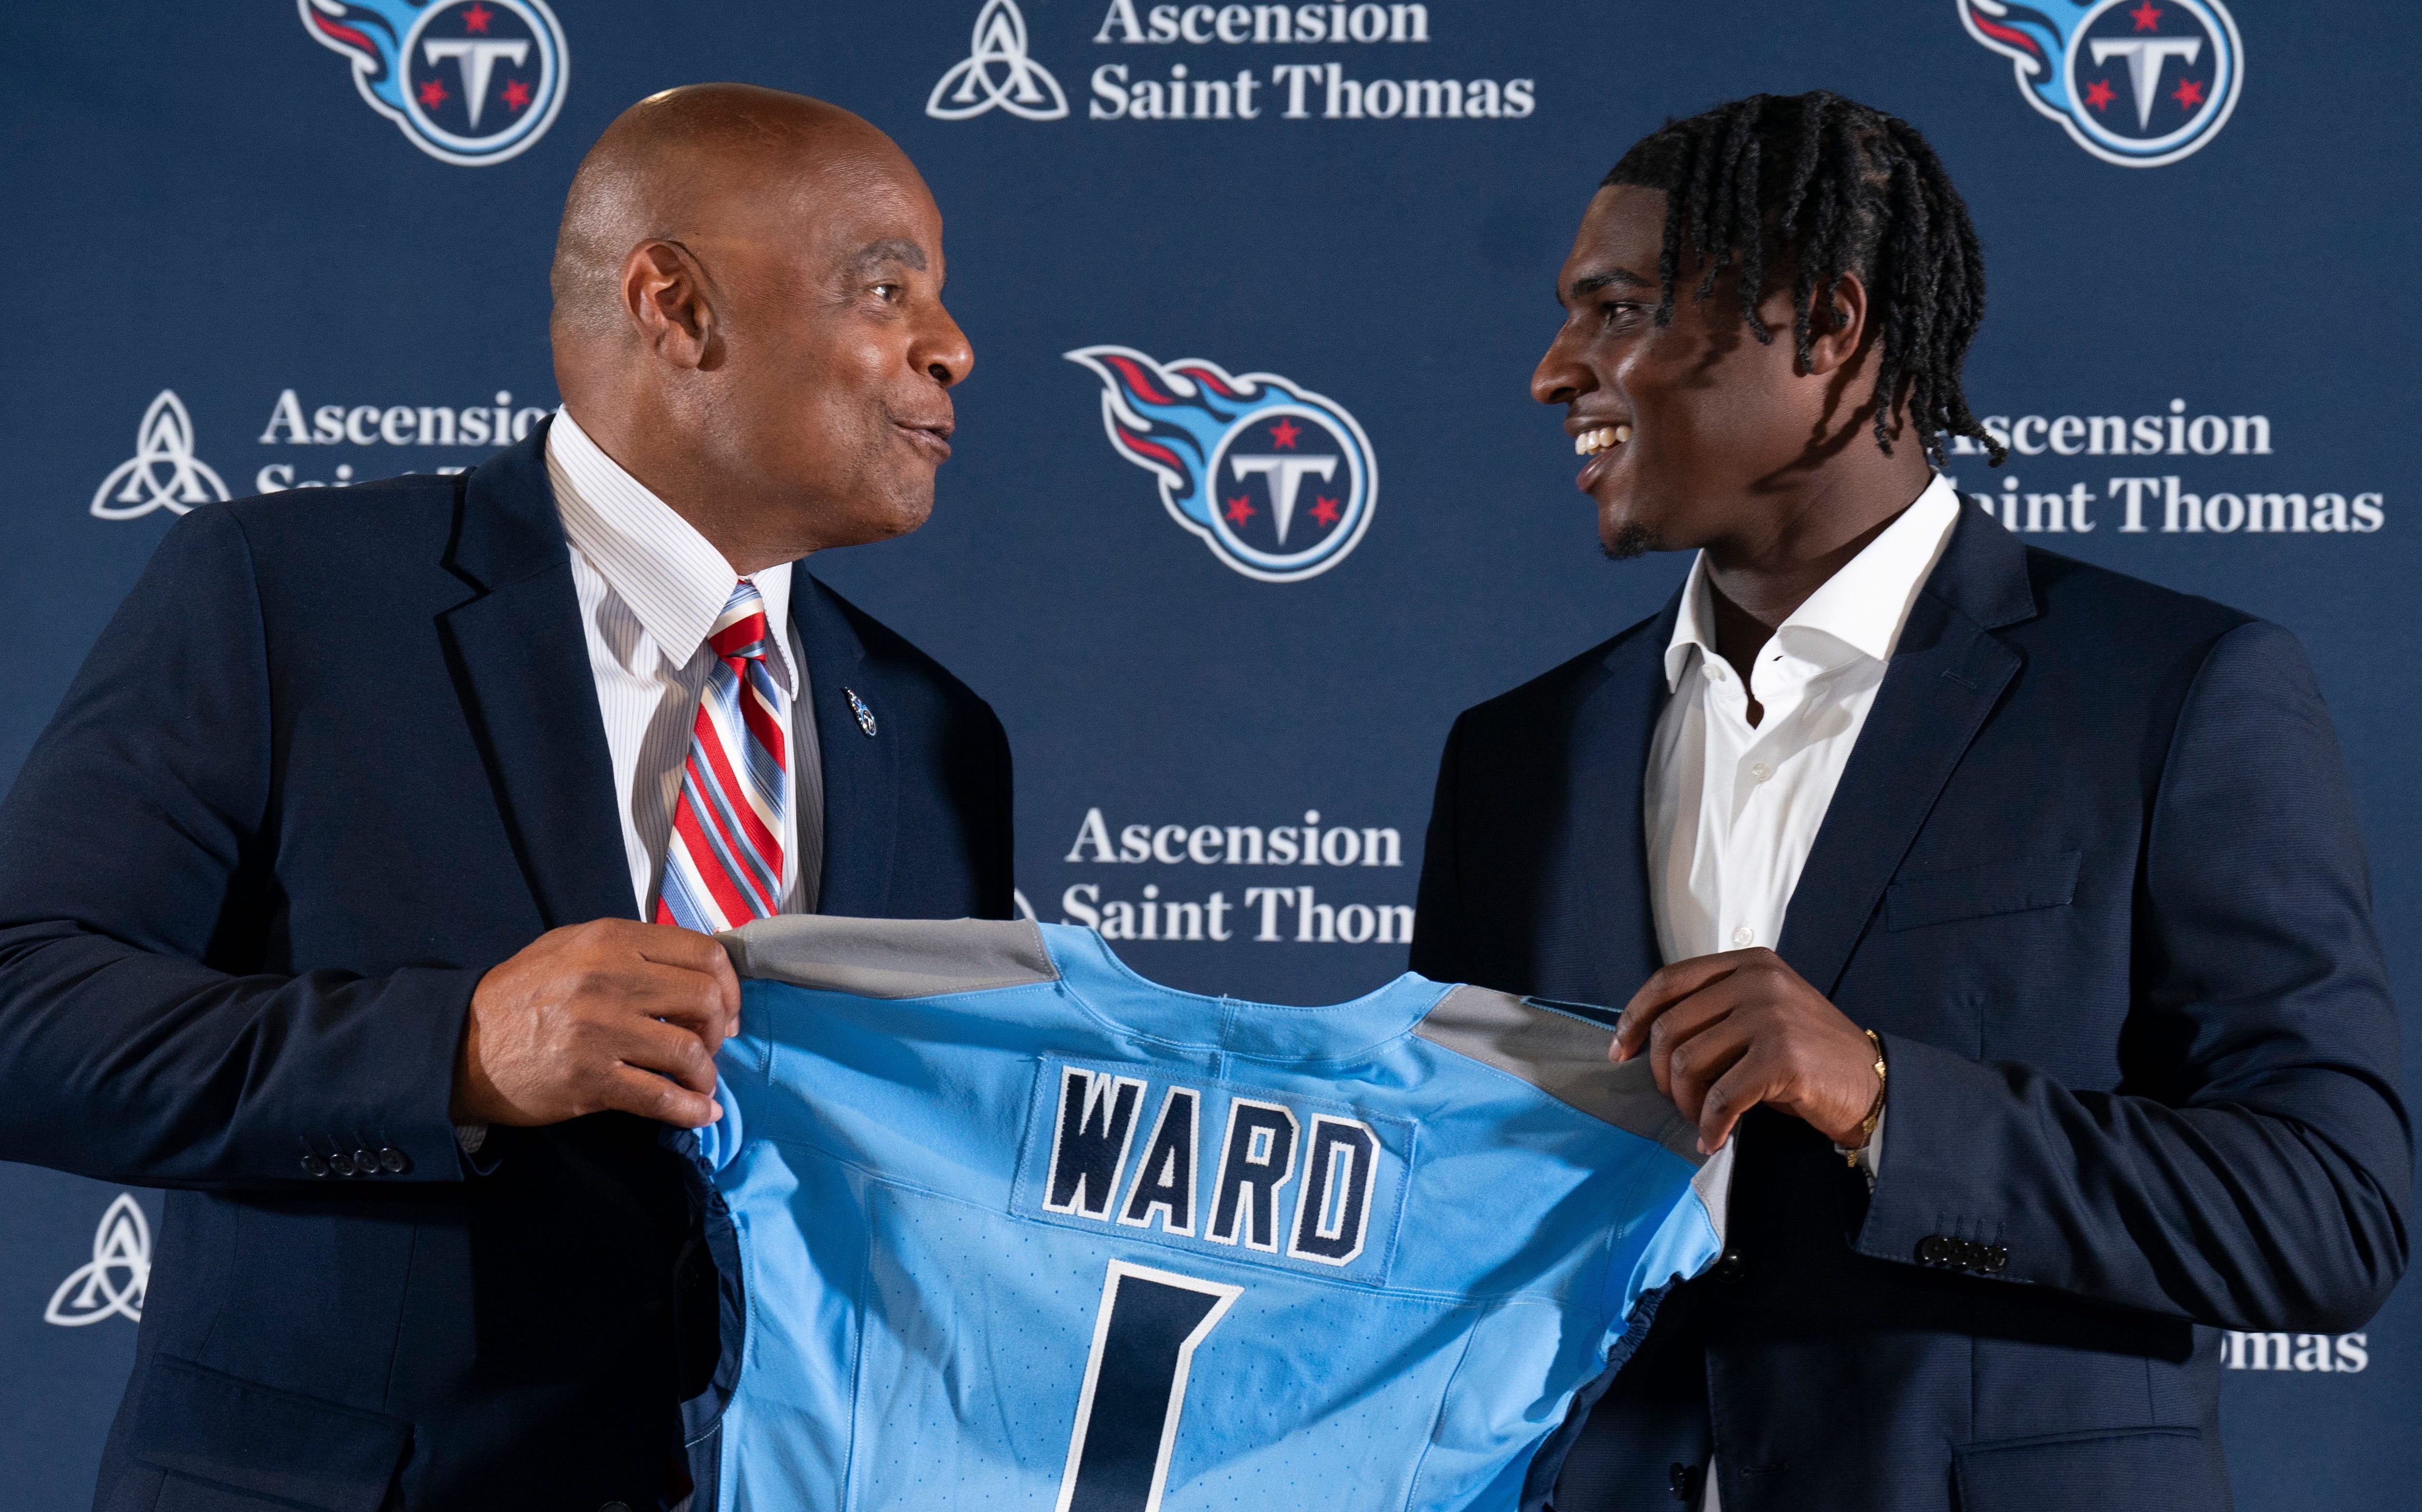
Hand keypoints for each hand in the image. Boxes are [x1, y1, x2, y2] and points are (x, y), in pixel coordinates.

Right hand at [451, 919, 741, 1128]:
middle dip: (719, 1030)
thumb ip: (631, 949)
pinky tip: (700, 1113)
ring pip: (689, 1051)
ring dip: (705, 1074)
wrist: (460, 1044)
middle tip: (710, 1046)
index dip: (727, 986)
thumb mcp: (572, 947)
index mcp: (611, 940)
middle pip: (705, 1000)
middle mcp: (609, 978)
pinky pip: (660, 1097)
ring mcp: (600, 1030)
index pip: (703, 953)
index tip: (723, 1010)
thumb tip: (694, 969)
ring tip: (699, 1082)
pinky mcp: (589, 1079)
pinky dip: (690, 1109)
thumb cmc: (521, 994)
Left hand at [1610, 948, 1880, 1153]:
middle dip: (1663, 1073)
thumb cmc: (1808, 1057)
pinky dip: (1710, 1125)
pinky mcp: (1783, 1056)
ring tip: (1701, 1119)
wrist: (1873, 1085)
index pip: (1668, 981)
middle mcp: (1758, 980)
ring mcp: (1772, 1015)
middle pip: (1671, 1026)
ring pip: (1689, 1062)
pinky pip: (1721, 1097)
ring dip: (1686, 1102)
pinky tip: (1714, 1139)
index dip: (1634, 1018)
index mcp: (1748, 963)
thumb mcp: (1760, 1013)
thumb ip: (1714, 1010)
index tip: (1621, 1052)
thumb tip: (1647, 1038)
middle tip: (1678, 1100)